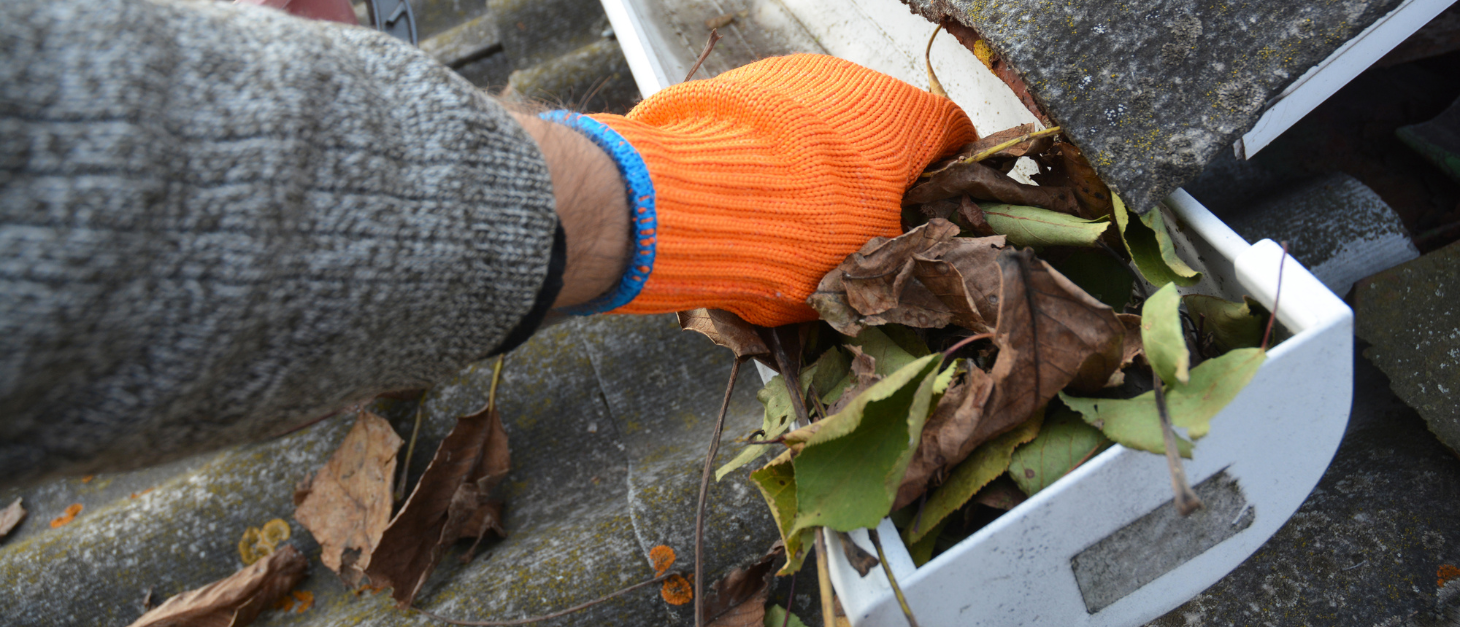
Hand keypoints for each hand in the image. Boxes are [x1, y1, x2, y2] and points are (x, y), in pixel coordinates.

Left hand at [547, 54, 975, 325]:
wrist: (685, 202)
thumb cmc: (798, 236)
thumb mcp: (864, 264)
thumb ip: (897, 253)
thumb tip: (904, 265)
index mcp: (905, 119)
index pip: (954, 135)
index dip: (951, 176)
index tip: (937, 210)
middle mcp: (854, 81)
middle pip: (884, 128)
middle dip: (877, 175)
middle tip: (860, 228)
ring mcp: (791, 76)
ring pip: (823, 124)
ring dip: (821, 164)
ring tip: (794, 220)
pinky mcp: (736, 85)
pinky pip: (770, 123)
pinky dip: (771, 156)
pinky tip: (750, 198)